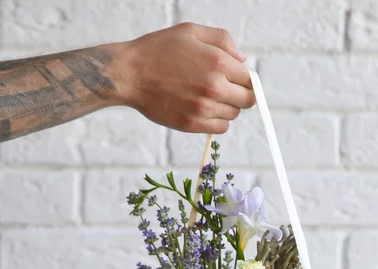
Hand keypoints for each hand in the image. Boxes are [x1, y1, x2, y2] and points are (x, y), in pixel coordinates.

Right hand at [110, 23, 255, 133]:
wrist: (127, 73)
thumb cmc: (157, 50)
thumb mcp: (190, 32)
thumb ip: (222, 40)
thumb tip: (243, 60)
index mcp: (218, 62)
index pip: (249, 79)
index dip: (242, 78)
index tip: (232, 77)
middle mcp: (214, 86)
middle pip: (247, 100)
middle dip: (239, 93)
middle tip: (222, 88)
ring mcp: (203, 107)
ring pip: (234, 114)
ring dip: (226, 106)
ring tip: (205, 95)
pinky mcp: (192, 124)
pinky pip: (221, 128)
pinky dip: (217, 120)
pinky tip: (203, 108)